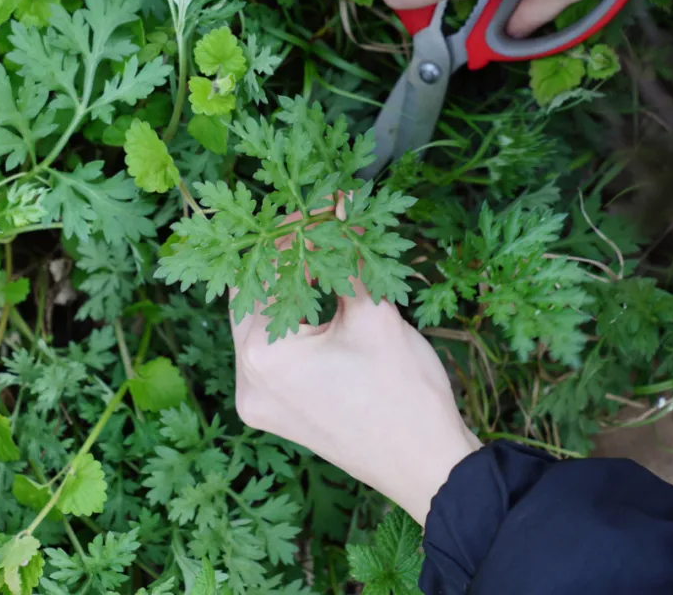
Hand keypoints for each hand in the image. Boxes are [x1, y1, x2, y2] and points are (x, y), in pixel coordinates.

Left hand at [229, 197, 478, 524]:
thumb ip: (348, 255)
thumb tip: (340, 205)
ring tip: (318, 261)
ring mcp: (256, 402)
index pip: (265, 271)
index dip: (293, 233)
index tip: (320, 208)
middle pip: (251, 297)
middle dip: (283, 260)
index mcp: (262, 355)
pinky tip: (316, 304)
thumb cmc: (405, 394)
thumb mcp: (376, 314)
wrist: (427, 467)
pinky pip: (270, 355)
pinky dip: (290, 326)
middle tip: (315, 229)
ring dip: (286, 291)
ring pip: (260, 326)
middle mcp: (246, 381)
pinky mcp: (273, 414)